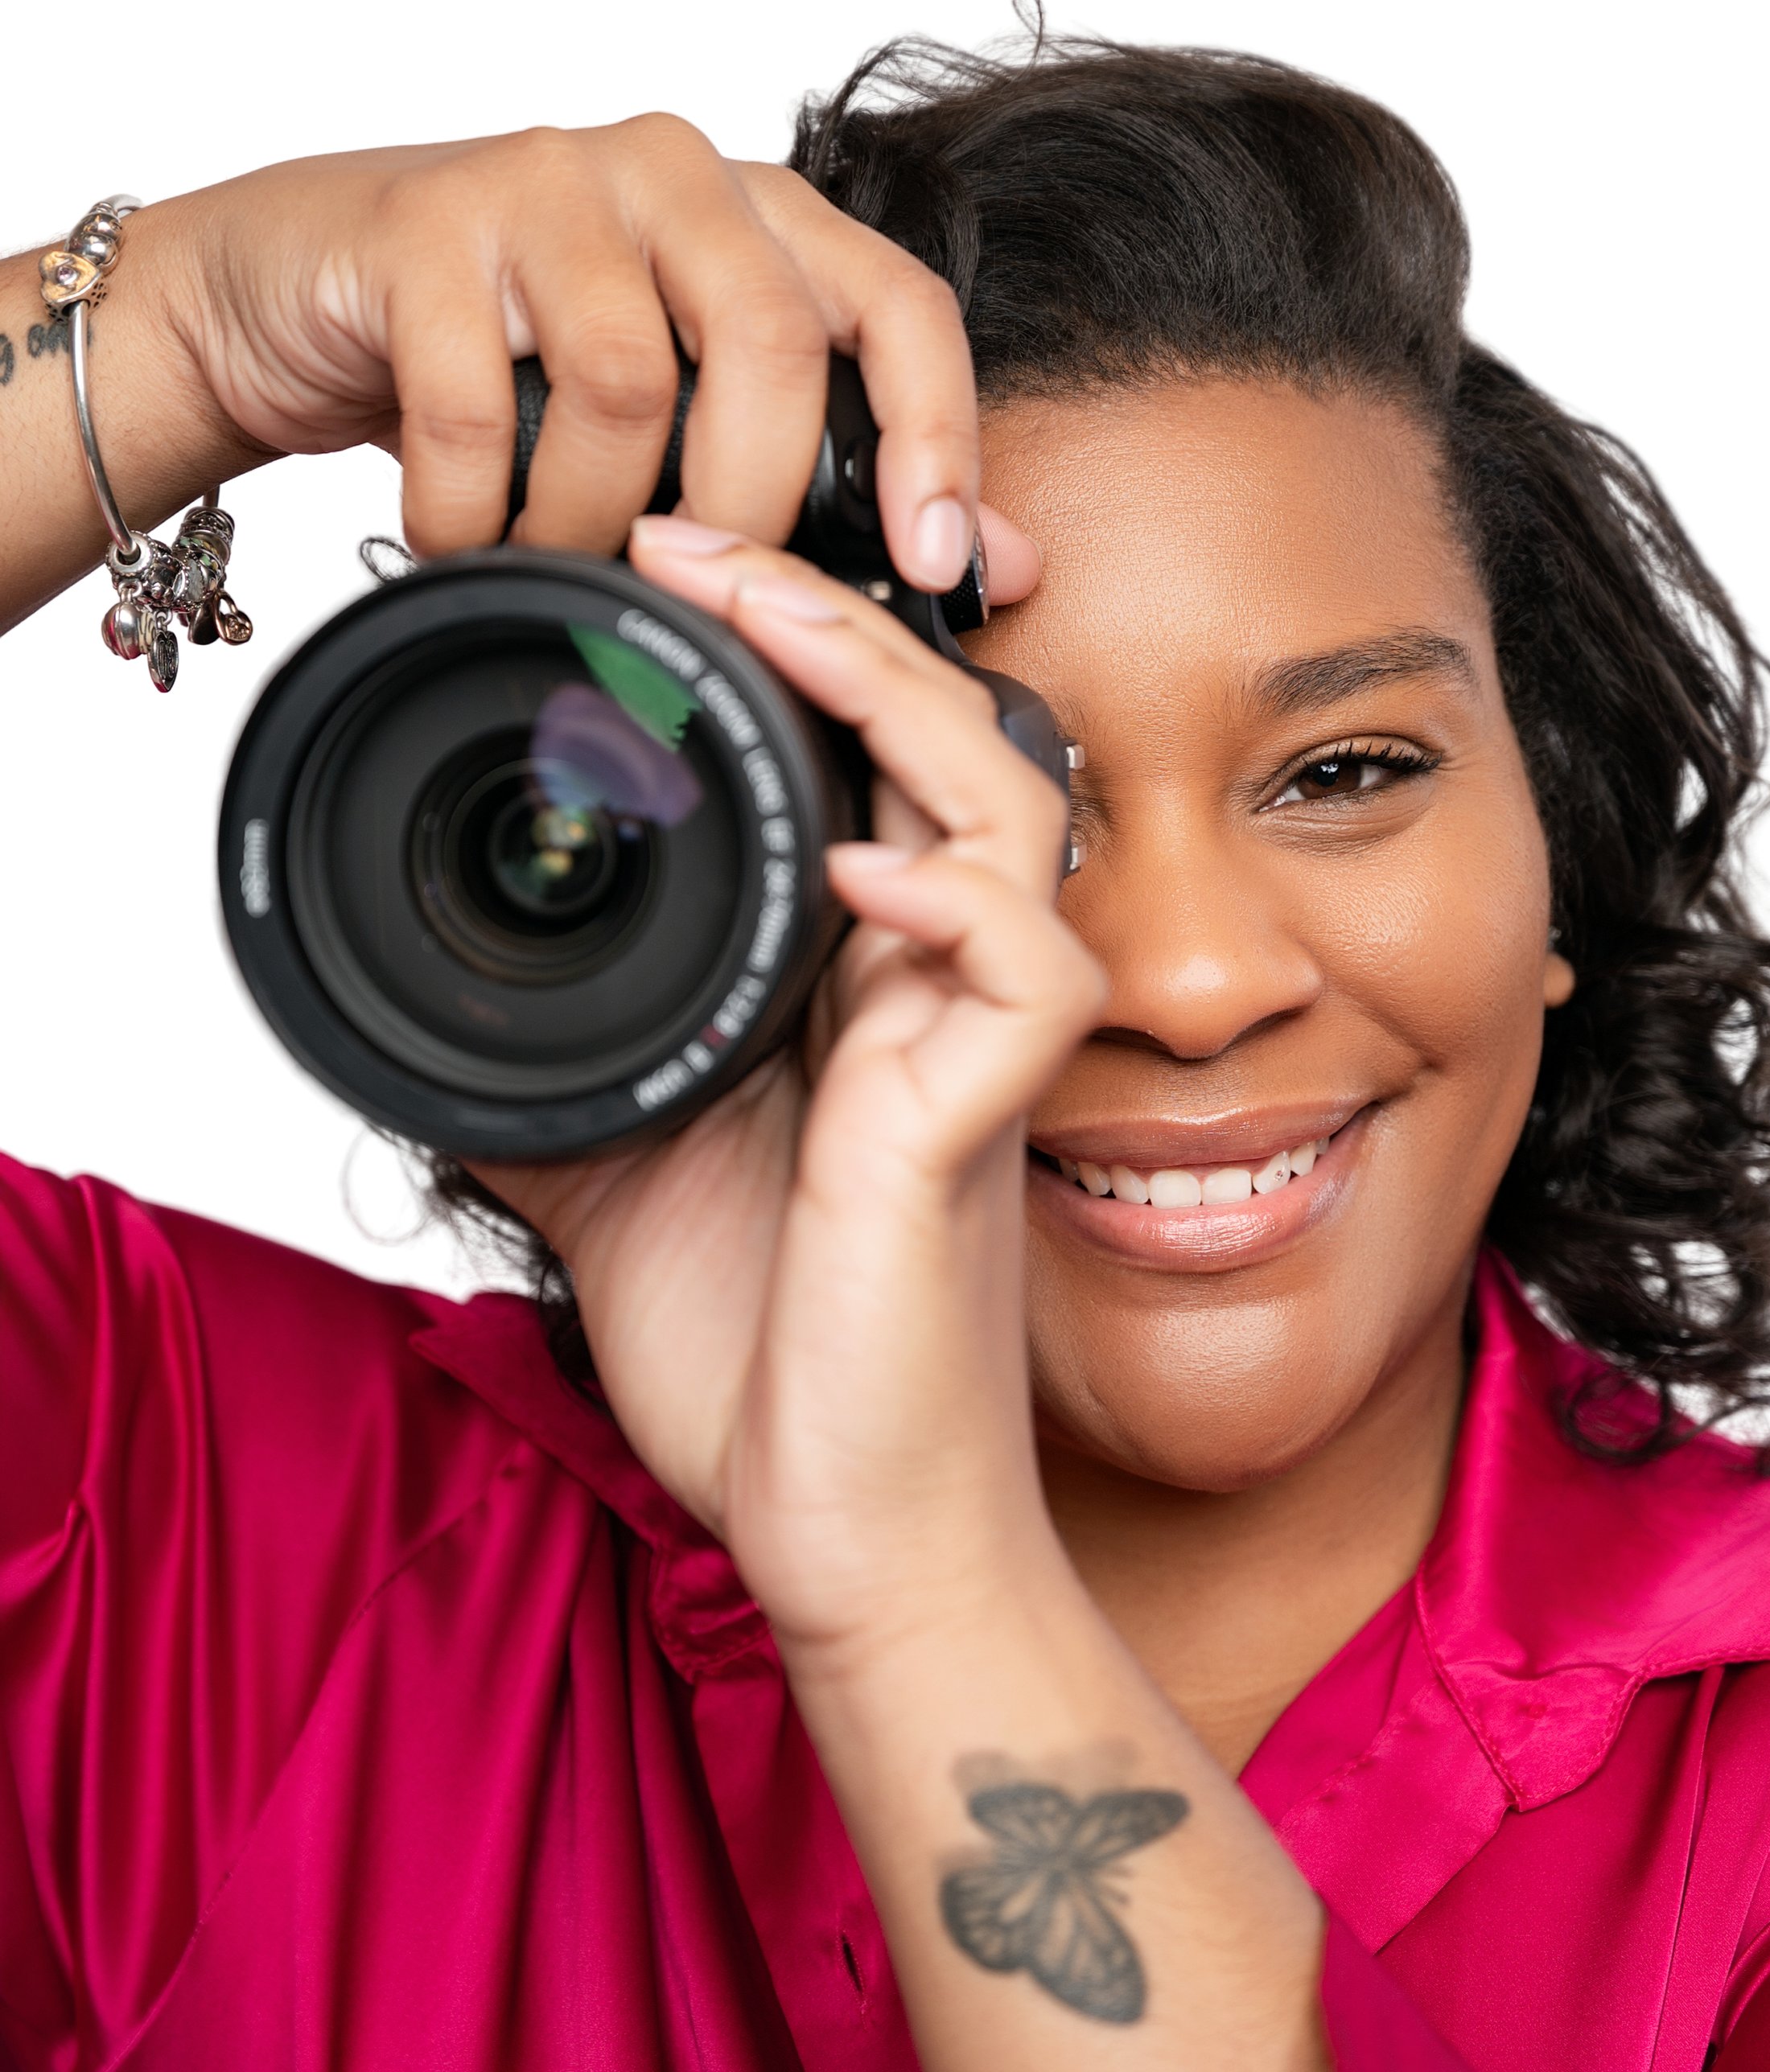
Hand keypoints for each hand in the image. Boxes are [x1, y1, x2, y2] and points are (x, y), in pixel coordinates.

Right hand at [2, 118, 1039, 624]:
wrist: (298, 293)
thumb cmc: (509, 358)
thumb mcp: (680, 415)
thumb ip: (830, 478)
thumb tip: (998, 565)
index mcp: (760, 216)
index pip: (899, 308)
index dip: (936, 439)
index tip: (934, 566)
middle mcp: (671, 175)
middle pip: (770, 351)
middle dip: (745, 511)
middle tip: (694, 598)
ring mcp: (548, 183)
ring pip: (628, 387)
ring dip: (590, 522)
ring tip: (551, 565)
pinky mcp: (428, 226)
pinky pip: (476, 410)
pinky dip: (469, 512)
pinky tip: (458, 537)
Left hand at [475, 521, 1105, 1659]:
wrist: (846, 1529)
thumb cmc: (770, 1366)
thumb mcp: (612, 1176)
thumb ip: (564, 1073)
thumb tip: (441, 1013)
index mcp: (859, 985)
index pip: (867, 765)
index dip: (796, 652)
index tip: (666, 578)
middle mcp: (929, 994)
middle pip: (949, 735)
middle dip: (834, 618)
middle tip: (703, 541)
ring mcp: (967, 1051)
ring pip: (1011, 804)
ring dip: (899, 696)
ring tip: (782, 624)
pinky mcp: (982, 1126)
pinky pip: (1026, 966)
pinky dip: (951, 898)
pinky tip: (864, 870)